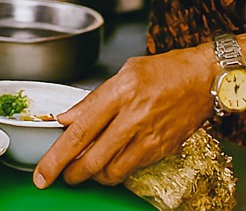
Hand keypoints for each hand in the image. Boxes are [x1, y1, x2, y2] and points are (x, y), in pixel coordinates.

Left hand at [33, 45, 214, 188]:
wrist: (203, 79)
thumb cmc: (162, 71)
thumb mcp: (123, 73)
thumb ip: (92, 99)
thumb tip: (66, 118)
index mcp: (119, 92)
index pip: (80, 131)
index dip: (57, 155)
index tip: (43, 173)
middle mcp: (133, 116)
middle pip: (92, 157)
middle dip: (71, 173)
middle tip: (62, 174)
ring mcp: (149, 137)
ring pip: (111, 171)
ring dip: (94, 175)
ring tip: (86, 167)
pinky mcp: (162, 150)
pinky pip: (131, 170)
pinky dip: (116, 171)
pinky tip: (111, 162)